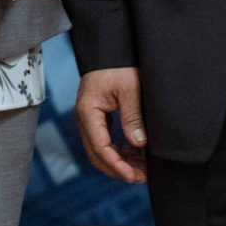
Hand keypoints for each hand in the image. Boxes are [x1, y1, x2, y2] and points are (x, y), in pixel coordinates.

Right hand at [74, 66, 148, 182]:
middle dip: (118, 169)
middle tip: (142, 177)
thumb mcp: (129, 88)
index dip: (117, 165)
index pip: (100, 147)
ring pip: (100, 150)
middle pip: (97, 154)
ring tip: (142, 168)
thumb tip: (138, 144)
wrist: (108, 48)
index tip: (134, 176)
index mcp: (88, 112)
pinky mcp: (96, 117)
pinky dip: (118, 151)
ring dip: (119, 162)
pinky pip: (104, 141)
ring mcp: (88, 119)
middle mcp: (84, 119)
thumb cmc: (118, 64)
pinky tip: (135, 154)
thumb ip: (132, 116)